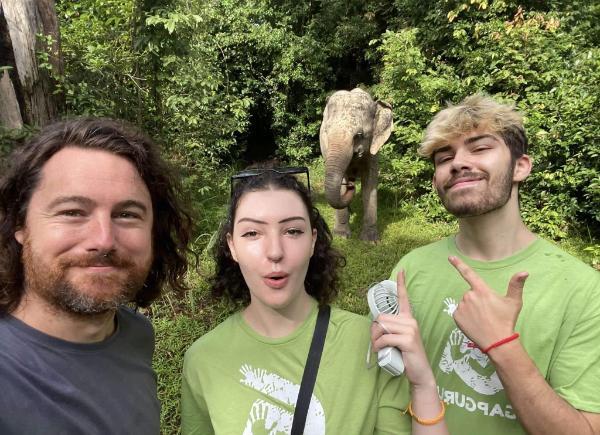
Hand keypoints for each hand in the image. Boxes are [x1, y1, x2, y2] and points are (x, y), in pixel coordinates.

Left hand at [371, 270, 435, 388]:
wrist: (419, 373)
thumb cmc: (406, 356)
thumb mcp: (397, 339)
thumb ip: (390, 329)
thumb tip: (376, 325)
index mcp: (409, 319)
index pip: (404, 298)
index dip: (401, 284)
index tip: (401, 271)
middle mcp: (411, 321)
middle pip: (382, 317)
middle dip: (374, 331)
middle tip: (376, 343)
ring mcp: (411, 329)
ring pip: (382, 327)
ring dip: (375, 339)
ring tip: (379, 348)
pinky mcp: (408, 339)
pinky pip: (385, 338)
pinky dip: (379, 346)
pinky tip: (382, 351)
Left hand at [448, 256, 528, 349]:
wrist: (497, 341)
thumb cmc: (506, 320)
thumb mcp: (514, 302)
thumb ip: (516, 285)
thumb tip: (524, 272)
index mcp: (482, 290)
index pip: (468, 273)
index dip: (458, 264)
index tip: (450, 257)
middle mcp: (469, 296)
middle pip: (471, 293)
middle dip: (478, 300)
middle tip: (488, 312)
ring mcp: (462, 307)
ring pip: (465, 303)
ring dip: (472, 308)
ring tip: (483, 319)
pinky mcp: (456, 317)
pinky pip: (460, 313)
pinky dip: (466, 316)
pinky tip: (475, 323)